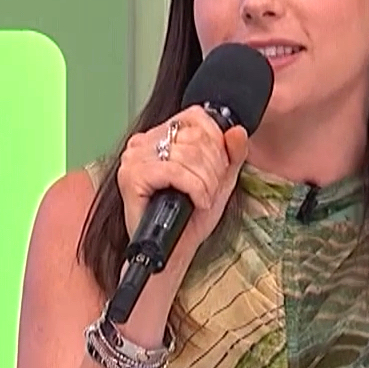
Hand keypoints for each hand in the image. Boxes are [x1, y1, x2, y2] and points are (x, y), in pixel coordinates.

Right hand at [116, 105, 250, 273]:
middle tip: (212, 190)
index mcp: (160, 136)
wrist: (172, 250)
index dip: (217, 141)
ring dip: (207, 182)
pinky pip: (175, 172)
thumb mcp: (219, 181)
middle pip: (195, 137)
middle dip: (214, 167)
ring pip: (187, 154)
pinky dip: (195, 189)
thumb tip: (237, 131)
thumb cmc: (189, 218)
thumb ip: (232, 155)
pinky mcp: (131, 176)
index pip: (195, 117)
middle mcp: (143, 142)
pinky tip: (196, 202)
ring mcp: (134, 158)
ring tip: (204, 198)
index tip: (219, 168)